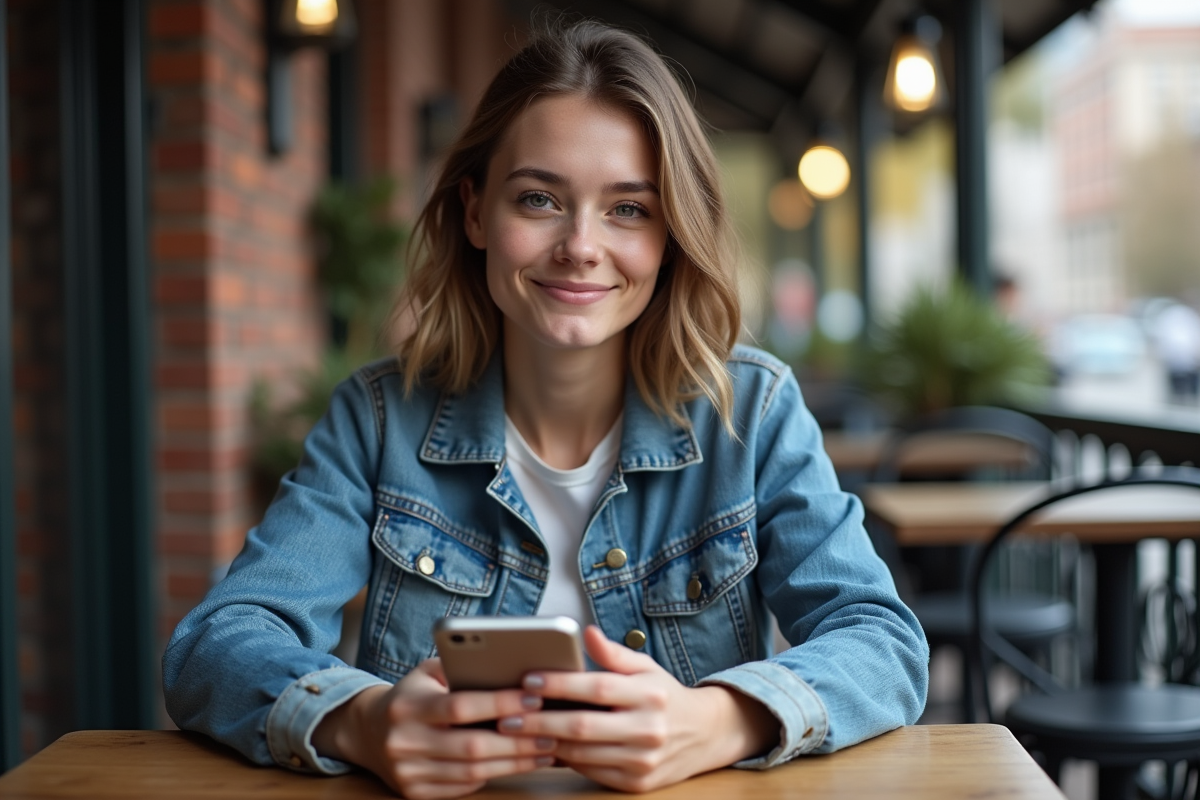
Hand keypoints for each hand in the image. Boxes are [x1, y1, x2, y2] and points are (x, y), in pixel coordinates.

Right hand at [312, 658, 556, 798]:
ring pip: (473, 772)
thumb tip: (510, 664)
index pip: (460, 706)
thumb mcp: (425, 673)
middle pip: (471, 746)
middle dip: (518, 740)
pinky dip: (497, 775)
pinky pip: (464, 787)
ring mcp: (408, 773)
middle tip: (552, 730)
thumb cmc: (410, 696)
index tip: (535, 696)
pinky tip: (521, 763)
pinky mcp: (415, 793)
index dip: (500, 703)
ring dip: (516, 762)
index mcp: (407, 706)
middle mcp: (404, 742)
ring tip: (546, 749)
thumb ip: (460, 667)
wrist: (366, 733)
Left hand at [497, 625, 778, 792]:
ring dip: (546, 743)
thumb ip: (613, 653)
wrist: (706, 734)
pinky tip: (545, 749)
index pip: (596, 687)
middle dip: (540, 720)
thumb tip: (585, 632)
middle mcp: (649, 728)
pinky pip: (592, 772)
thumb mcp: (645, 667)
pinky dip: (566, 761)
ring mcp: (644, 761)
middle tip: (508, 715)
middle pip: (582, 726)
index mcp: (649, 694)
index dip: (559, 683)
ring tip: (518, 733)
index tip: (528, 679)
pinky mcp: (638, 784)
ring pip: (583, 753)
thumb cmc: (664, 695)